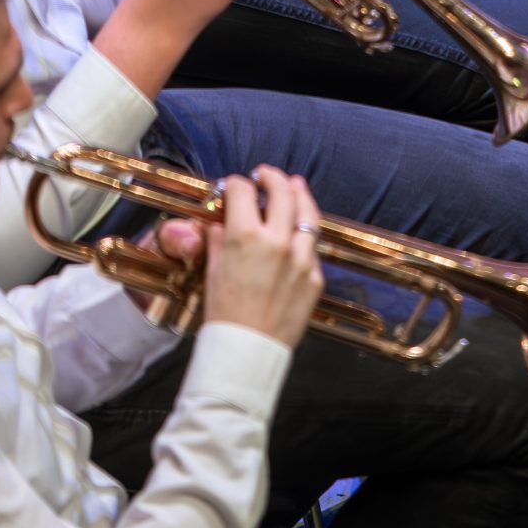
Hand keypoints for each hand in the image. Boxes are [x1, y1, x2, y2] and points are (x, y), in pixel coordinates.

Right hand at [203, 169, 323, 349]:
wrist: (245, 353)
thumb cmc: (224, 315)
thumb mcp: (213, 270)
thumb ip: (219, 239)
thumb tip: (220, 222)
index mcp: (245, 236)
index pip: (243, 191)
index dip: (236, 184)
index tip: (235, 185)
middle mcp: (277, 241)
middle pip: (282, 191)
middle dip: (272, 178)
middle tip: (266, 175)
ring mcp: (301, 259)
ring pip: (308, 213)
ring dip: (299, 195)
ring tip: (295, 186)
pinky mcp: (315, 278)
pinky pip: (312, 248)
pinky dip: (304, 236)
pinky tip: (298, 232)